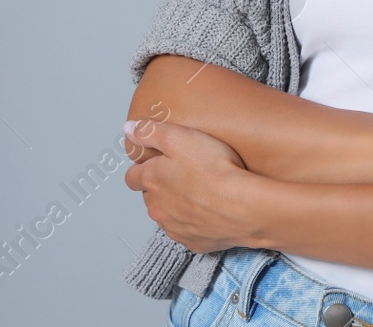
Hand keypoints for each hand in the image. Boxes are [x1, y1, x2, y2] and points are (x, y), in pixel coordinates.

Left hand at [122, 118, 258, 254]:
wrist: (242, 206)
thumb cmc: (214, 170)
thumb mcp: (179, 136)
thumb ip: (150, 131)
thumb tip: (130, 129)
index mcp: (152, 181)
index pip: (132, 177)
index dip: (143, 168)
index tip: (158, 162)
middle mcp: (158, 208)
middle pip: (151, 197)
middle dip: (163, 186)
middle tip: (187, 173)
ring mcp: (175, 228)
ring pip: (169, 215)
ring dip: (179, 205)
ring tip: (203, 191)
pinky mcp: (194, 242)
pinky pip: (190, 231)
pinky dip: (197, 222)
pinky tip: (213, 210)